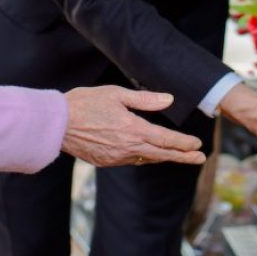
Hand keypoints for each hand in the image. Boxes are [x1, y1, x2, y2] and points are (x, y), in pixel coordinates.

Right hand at [62, 86, 205, 166]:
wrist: (56, 124)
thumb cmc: (85, 103)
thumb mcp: (117, 94)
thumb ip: (145, 99)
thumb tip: (169, 100)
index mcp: (132, 130)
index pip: (166, 140)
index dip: (183, 144)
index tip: (197, 145)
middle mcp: (127, 148)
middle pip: (162, 155)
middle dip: (182, 157)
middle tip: (200, 159)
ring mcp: (116, 157)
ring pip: (146, 159)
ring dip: (164, 157)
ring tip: (179, 156)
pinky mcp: (105, 161)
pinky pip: (131, 161)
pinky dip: (144, 157)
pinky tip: (149, 154)